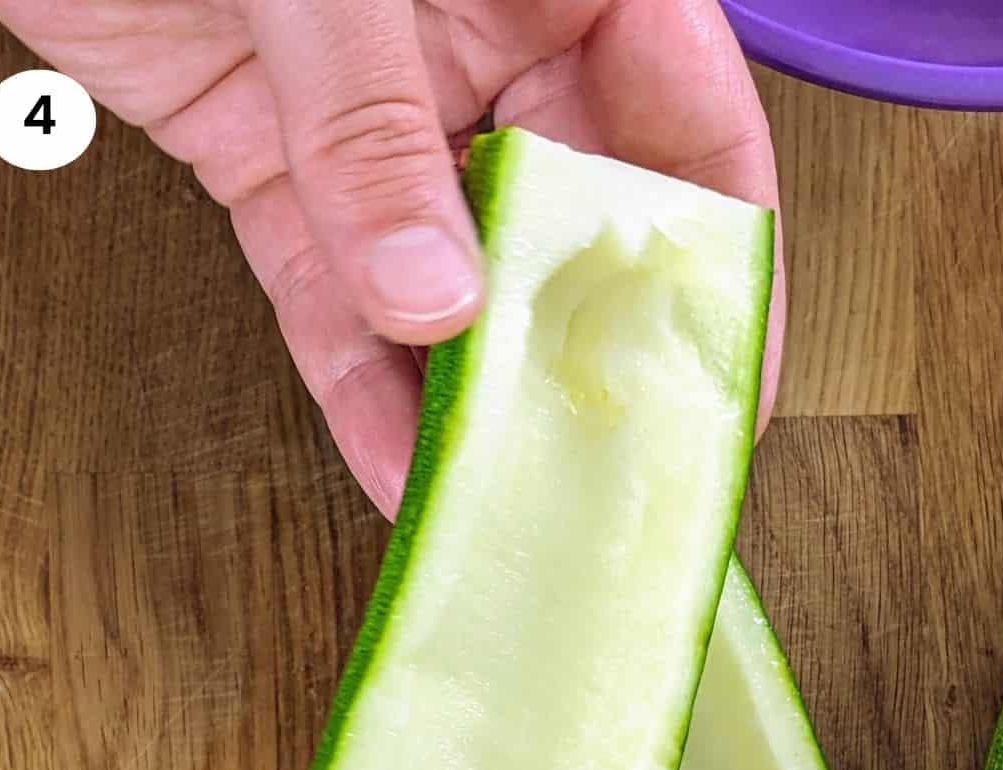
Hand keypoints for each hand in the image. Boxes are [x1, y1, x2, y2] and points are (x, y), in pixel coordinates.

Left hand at [0, 0, 784, 517]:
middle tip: (604, 461)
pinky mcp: (275, 164)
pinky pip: (330, 295)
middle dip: (585, 356)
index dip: (719, 262)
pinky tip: (397, 458)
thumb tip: (430, 290)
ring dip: (470, 397)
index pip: (684, 127)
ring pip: (448, 285)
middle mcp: (481, 45)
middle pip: (570, 230)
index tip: (727, 376)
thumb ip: (376, 125)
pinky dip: (358, 384)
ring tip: (504, 490)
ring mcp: (377, 116)